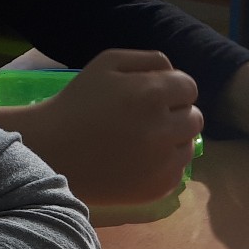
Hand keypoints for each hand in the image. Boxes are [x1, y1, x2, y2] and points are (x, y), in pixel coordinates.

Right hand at [0, 49, 201, 204]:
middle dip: (176, 114)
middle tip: (147, 119)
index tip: (153, 96)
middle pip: (195, 118)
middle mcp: (162, 129)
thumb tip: (176, 74)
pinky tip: (137, 160)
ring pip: (188, 146)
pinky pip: (178, 171)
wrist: (53, 151)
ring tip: (141, 140)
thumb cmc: (79, 103)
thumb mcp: (107, 63)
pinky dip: (163, 164)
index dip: (172, 89)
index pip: (189, 87)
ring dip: (173, 140)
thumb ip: (149, 60)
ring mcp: (162, 163)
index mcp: (151, 94)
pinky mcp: (158, 188)